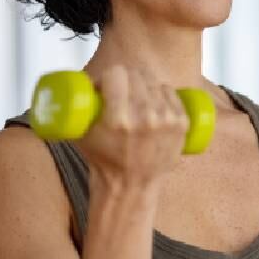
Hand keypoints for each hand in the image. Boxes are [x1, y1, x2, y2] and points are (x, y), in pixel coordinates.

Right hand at [76, 65, 191, 191]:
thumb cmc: (103, 159)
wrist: (132, 185)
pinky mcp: (181, 123)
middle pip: (136, 76)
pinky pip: (171, 92)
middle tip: (120, 90)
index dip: (108, 77)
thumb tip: (76, 82)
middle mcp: (145, 118)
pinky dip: (161, 93)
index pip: (116, 74)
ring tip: (136, 99)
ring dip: (143, 85)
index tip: (106, 85)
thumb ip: (76, 108)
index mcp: (119, 120)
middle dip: (125, 79)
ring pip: (153, 82)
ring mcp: (166, 120)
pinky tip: (153, 101)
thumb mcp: (82, 133)